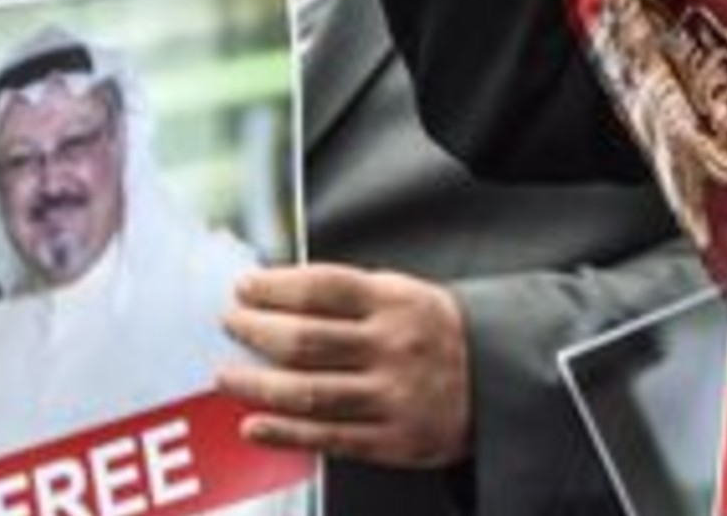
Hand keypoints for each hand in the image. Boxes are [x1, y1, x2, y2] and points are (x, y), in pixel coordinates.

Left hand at [221, 264, 471, 467]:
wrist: (499, 380)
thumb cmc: (436, 334)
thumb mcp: (406, 295)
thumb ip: (351, 297)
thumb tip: (277, 295)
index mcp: (396, 302)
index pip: (322, 288)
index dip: (275, 287)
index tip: (244, 287)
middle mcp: (393, 347)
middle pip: (306, 340)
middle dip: (256, 331)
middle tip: (230, 324)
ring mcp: (393, 396)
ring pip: (308, 392)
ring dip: (257, 384)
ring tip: (228, 376)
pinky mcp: (393, 440)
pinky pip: (327, 436)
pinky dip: (283, 433)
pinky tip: (253, 425)